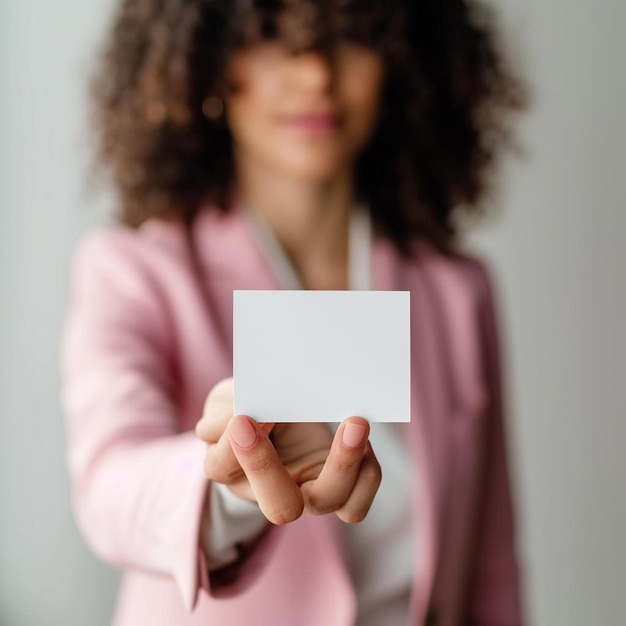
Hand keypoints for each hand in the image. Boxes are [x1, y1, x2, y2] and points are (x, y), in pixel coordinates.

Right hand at [195, 377, 381, 524]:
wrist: (277, 415)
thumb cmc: (247, 407)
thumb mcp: (226, 401)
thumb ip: (224, 407)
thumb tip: (236, 414)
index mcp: (231, 470)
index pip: (223, 467)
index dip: (233, 443)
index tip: (242, 415)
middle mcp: (270, 495)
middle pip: (280, 508)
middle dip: (277, 468)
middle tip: (275, 416)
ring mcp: (309, 495)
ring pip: (330, 501)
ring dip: (344, 464)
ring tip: (354, 423)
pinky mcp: (339, 489)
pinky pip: (357, 503)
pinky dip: (366, 472)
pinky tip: (359, 431)